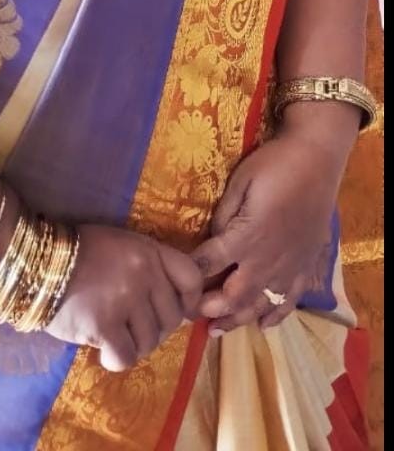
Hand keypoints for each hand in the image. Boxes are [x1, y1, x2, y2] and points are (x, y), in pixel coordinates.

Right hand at [46, 225, 201, 370]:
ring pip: (150, 342)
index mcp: (149, 250)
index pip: (191, 278)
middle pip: (171, 319)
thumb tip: (180, 309)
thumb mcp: (122, 245)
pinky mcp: (104, 325)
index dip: (190, 301)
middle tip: (131, 327)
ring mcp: (125, 299)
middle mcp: (143, 274)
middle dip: (154, 329)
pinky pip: (126, 357)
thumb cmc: (80, 253)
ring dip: (133, 345)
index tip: (180, 312)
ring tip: (112, 335)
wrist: (37, 262)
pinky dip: (115, 359)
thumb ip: (151, 268)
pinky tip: (102, 349)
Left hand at [192, 133, 341, 334]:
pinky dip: (275, 316)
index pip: (212, 262)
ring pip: (261, 304)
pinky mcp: (306, 266)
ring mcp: (290, 266)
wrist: (317, 161)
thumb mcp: (241, 181)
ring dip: (237, 320)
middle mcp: (268, 259)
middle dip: (211, 309)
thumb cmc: (275, 165)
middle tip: (191, 316)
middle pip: (235, 294)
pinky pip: (291, 301)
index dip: (191, 275)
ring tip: (216, 331)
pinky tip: (262, 325)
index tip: (174, 283)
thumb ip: (224, 213)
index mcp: (247, 235)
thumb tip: (212, 237)